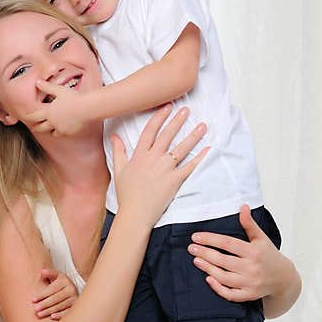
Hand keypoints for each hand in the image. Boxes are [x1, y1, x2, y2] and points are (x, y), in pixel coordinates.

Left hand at [28, 80, 90, 136]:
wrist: (88, 108)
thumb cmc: (74, 98)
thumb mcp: (59, 90)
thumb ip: (47, 87)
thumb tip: (38, 82)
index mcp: (48, 112)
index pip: (33, 117)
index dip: (28, 117)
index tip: (26, 117)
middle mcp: (52, 122)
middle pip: (40, 128)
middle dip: (36, 126)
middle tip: (34, 126)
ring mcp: (60, 129)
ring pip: (50, 132)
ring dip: (48, 130)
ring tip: (48, 128)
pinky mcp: (68, 133)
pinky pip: (61, 134)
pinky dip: (59, 132)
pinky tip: (61, 128)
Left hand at [32, 269, 78, 319]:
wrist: (72, 288)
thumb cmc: (60, 283)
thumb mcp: (56, 275)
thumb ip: (49, 273)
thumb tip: (43, 272)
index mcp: (65, 281)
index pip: (51, 289)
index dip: (42, 295)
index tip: (33, 300)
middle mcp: (71, 289)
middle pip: (56, 298)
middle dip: (44, 304)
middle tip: (35, 309)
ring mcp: (74, 298)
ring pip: (60, 306)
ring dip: (49, 311)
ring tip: (39, 314)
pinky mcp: (75, 306)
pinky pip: (67, 312)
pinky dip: (60, 315)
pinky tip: (52, 317)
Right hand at [112, 104, 208, 226]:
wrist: (135, 213)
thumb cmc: (126, 194)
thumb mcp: (119, 170)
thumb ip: (118, 151)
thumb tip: (114, 136)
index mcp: (140, 155)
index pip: (150, 131)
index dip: (159, 117)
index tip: (167, 107)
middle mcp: (153, 159)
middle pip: (168, 135)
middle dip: (178, 121)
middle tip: (186, 110)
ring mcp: (165, 169)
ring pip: (181, 148)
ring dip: (193, 135)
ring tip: (202, 125)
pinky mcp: (174, 180)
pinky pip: (189, 166)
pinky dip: (199, 157)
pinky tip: (207, 149)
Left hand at [189, 204, 299, 316]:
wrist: (283, 278)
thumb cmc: (269, 256)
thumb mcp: (262, 238)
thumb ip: (250, 224)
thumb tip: (243, 207)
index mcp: (254, 252)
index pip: (228, 243)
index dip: (210, 239)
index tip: (196, 237)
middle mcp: (252, 268)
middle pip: (223, 260)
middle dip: (205, 253)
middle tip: (191, 248)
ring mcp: (250, 283)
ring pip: (224, 277)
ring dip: (208, 269)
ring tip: (196, 260)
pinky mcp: (249, 295)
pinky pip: (231, 294)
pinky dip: (218, 288)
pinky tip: (208, 279)